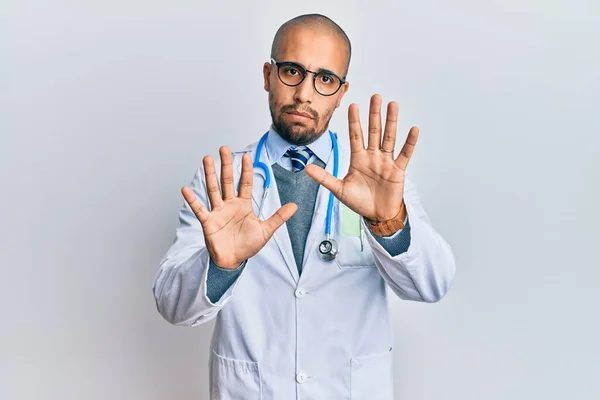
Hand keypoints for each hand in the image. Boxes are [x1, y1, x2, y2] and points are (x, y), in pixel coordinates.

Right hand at [182, 147, 297, 268]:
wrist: (233, 261)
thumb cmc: (248, 245)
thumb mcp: (266, 230)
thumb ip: (278, 217)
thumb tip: (294, 206)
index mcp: (243, 205)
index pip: (245, 183)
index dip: (246, 170)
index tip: (247, 156)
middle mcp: (229, 205)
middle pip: (227, 181)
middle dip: (226, 165)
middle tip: (224, 148)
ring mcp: (218, 212)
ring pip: (213, 189)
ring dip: (209, 174)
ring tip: (207, 159)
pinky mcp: (208, 222)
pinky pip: (199, 209)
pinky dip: (192, 200)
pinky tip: (186, 189)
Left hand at [304, 94, 418, 221]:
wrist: (377, 215)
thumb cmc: (359, 202)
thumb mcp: (339, 189)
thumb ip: (324, 178)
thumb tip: (305, 168)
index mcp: (358, 159)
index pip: (355, 135)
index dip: (354, 121)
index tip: (353, 105)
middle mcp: (372, 156)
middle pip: (373, 131)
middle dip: (374, 114)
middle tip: (375, 97)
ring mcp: (386, 162)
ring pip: (389, 137)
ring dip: (391, 121)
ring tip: (392, 105)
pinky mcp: (398, 170)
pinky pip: (405, 154)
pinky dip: (410, 142)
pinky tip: (413, 129)